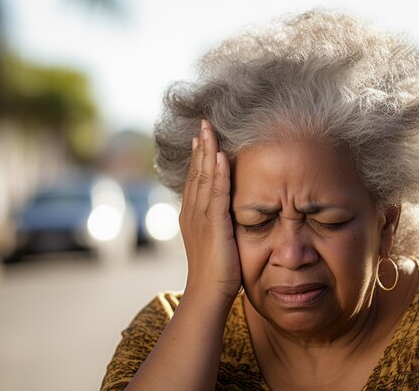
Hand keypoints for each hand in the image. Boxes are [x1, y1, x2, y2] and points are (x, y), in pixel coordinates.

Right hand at [179, 120, 240, 301]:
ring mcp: (200, 218)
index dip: (199, 156)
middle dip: (201, 146)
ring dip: (207, 151)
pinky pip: (217, 194)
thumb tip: (226, 214)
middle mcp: (192, 212)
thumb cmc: (216, 274)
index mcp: (192, 215)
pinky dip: (218, 173)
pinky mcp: (214, 226)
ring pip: (204, 177)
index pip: (196, 179)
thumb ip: (218, 224)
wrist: (207, 295)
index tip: (202, 136)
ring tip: (209, 129)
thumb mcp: (215, 242)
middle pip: (197, 172)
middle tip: (204, 122)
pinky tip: (221, 156)